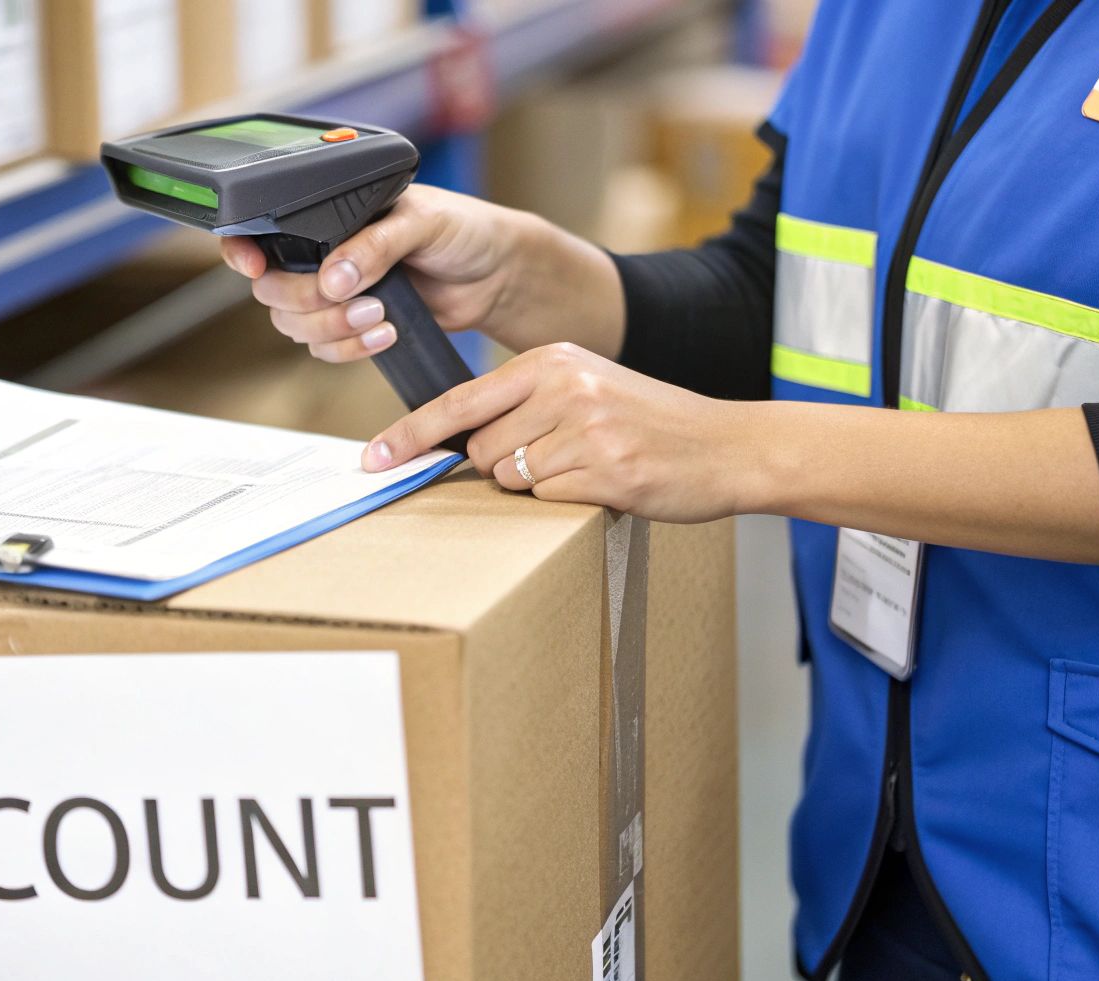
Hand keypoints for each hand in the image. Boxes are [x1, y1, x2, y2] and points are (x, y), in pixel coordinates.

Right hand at [220, 185, 623, 362]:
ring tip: (379, 317)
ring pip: (294, 324)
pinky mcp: (352, 326)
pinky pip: (324, 349)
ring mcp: (335, 292)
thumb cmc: (464, 229)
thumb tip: (334, 276)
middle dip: (308, 301)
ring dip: (332, 329)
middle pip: (272, 288)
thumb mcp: (422, 222)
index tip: (253, 264)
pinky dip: (348, 349)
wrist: (497, 275)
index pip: (262, 228)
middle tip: (354, 298)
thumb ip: (375, 245)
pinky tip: (385, 333)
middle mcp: (322, 252)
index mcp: (328, 213)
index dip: (243, 249)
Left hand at [361, 343, 759, 523]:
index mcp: (552, 359)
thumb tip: (459, 441)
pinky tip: (605, 483)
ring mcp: (584, 429)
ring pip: (510, 479)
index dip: (410, 435)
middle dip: (505, 467)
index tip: (372, 459)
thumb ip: (526, 402)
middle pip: (481, 450)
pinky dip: (567, 503)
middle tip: (560, 458)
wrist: (726, 445)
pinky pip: (547, 502)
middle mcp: (564, 387)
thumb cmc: (650, 422)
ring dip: (538, 486)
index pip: (460, 402)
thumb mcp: (586, 388)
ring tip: (588, 467)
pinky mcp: (604, 472)